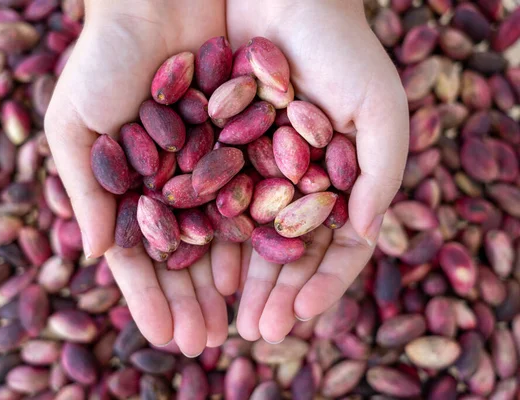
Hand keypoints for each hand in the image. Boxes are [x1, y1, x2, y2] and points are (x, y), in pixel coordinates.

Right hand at [44, 0, 240, 356]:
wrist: (158, 0)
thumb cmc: (105, 59)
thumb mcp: (75, 124)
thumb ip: (85, 189)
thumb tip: (94, 257)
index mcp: (127, 188)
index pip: (139, 256)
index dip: (150, 298)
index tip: (165, 337)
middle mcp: (169, 185)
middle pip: (183, 257)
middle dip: (191, 301)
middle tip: (206, 343)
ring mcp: (206, 168)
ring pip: (218, 237)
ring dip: (224, 282)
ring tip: (236, 324)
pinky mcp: (241, 145)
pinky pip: (249, 196)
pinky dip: (254, 234)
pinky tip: (260, 269)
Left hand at [227, 0, 408, 342]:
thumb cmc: (341, 48)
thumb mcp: (380, 109)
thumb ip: (380, 173)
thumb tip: (364, 232)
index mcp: (334, 181)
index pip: (333, 247)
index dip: (321, 284)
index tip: (303, 316)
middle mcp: (290, 183)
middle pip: (283, 251)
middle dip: (273, 293)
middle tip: (258, 332)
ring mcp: (249, 170)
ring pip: (241, 236)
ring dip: (234, 279)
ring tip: (223, 317)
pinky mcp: (208, 150)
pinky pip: (202, 200)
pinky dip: (199, 234)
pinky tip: (192, 266)